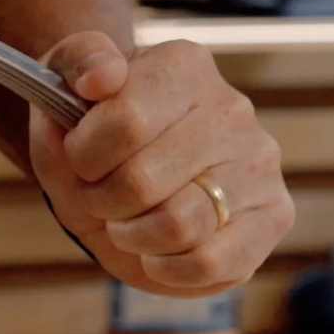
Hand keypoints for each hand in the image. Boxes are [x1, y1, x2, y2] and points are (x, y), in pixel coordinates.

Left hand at [30, 31, 293, 296]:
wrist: (115, 166)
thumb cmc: (87, 126)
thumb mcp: (60, 84)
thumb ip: (76, 65)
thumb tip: (102, 78)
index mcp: (182, 66)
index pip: (125, 122)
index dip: (83, 154)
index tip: (78, 155)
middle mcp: (231, 109)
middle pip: (143, 181)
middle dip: (101, 198)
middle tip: (97, 193)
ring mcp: (258, 163)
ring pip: (179, 224)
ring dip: (131, 235)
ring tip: (126, 221)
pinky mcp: (273, 216)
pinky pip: (213, 262)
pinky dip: (168, 268)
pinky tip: (155, 252)